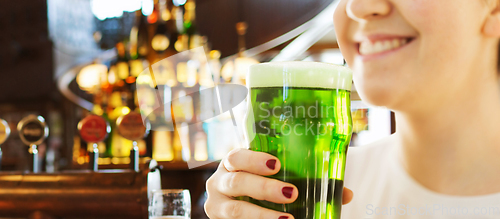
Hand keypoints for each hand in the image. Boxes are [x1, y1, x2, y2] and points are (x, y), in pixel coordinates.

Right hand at [205, 148, 353, 218]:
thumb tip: (346, 193)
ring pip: (236, 210)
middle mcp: (219, 182)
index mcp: (233, 163)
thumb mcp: (275, 179)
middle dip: (264, 187)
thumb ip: (304, 181)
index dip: (254, 159)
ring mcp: (217, 206)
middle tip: (291, 193)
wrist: (240, 208)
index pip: (236, 156)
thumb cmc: (260, 186)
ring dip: (262, 215)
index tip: (277, 164)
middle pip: (237, 182)